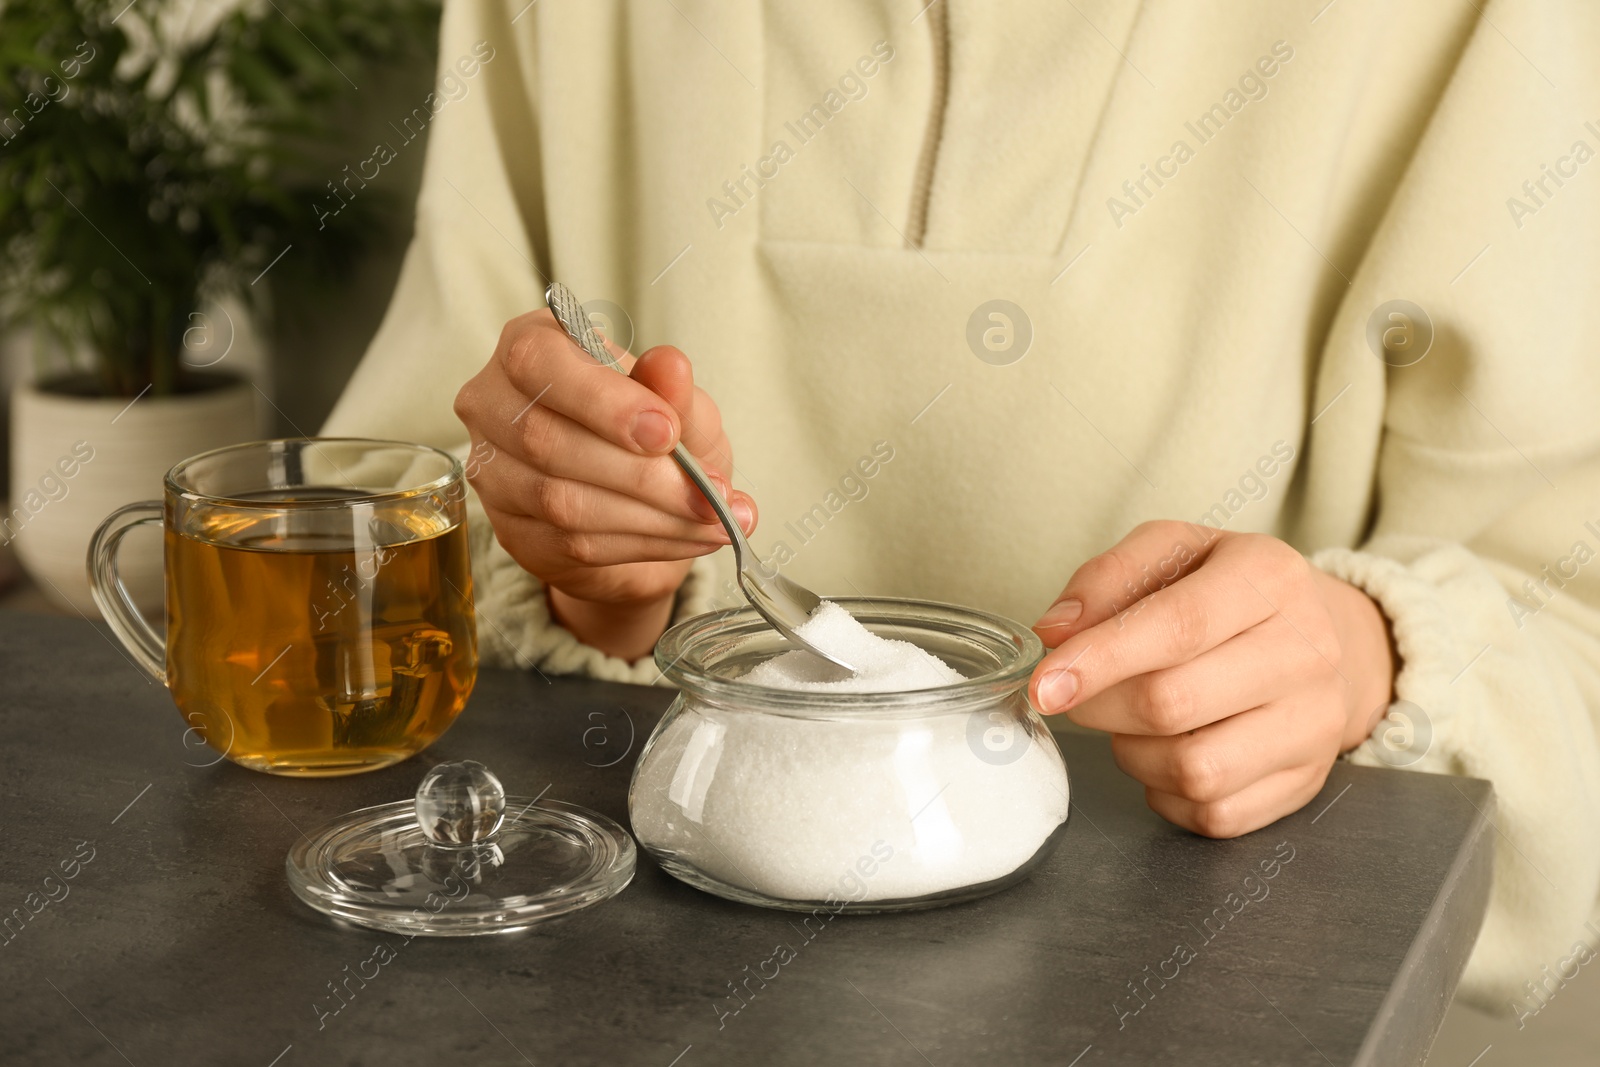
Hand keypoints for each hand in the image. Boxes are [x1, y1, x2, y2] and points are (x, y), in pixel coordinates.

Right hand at [453, 309, 754, 660]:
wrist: (643, 502)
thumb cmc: (654, 432)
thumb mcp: (679, 405)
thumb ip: (674, 390)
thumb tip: (670, 366)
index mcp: (529, 347)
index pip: (539, 364)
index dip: (603, 402)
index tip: (667, 432)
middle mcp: (493, 405)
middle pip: (545, 440)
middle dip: (640, 473)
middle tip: (708, 493)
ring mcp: (493, 474)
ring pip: (560, 499)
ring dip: (650, 516)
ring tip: (713, 519)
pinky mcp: (513, 531)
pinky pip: (573, 542)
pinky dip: (645, 543)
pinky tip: (689, 537)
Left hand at [1028, 521, 1395, 837]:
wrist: (1325, 636)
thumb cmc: (1227, 591)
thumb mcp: (1173, 551)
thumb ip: (1107, 579)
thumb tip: (1054, 632)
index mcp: (1269, 578)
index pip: (1178, 626)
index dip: (1100, 661)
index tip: (1043, 685)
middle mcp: (1308, 651)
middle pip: (1174, 704)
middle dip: (1101, 707)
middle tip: (1079, 696)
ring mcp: (1315, 724)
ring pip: (1194, 770)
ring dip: (1135, 754)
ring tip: (1134, 722)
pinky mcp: (1307, 781)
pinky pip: (1214, 814)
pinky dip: (1169, 793)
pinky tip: (1167, 753)